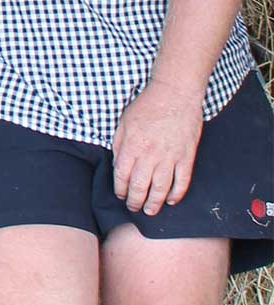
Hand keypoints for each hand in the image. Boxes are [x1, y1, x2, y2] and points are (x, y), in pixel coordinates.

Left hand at [112, 79, 203, 215]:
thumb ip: (119, 145)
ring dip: (154, 204)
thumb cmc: (147, 105)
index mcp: (132, 146)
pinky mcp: (186, 157)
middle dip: (135, 202)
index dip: (120, 190)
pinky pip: (182, 182)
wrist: (175, 93)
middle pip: (140, 187)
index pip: (122, 177)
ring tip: (150, 211)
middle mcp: (150, 155)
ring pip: (160, 190)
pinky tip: (170, 200)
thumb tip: (118, 166)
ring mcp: (170, 157)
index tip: (121, 195)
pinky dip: (176, 195)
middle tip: (134, 207)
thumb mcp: (124, 122)